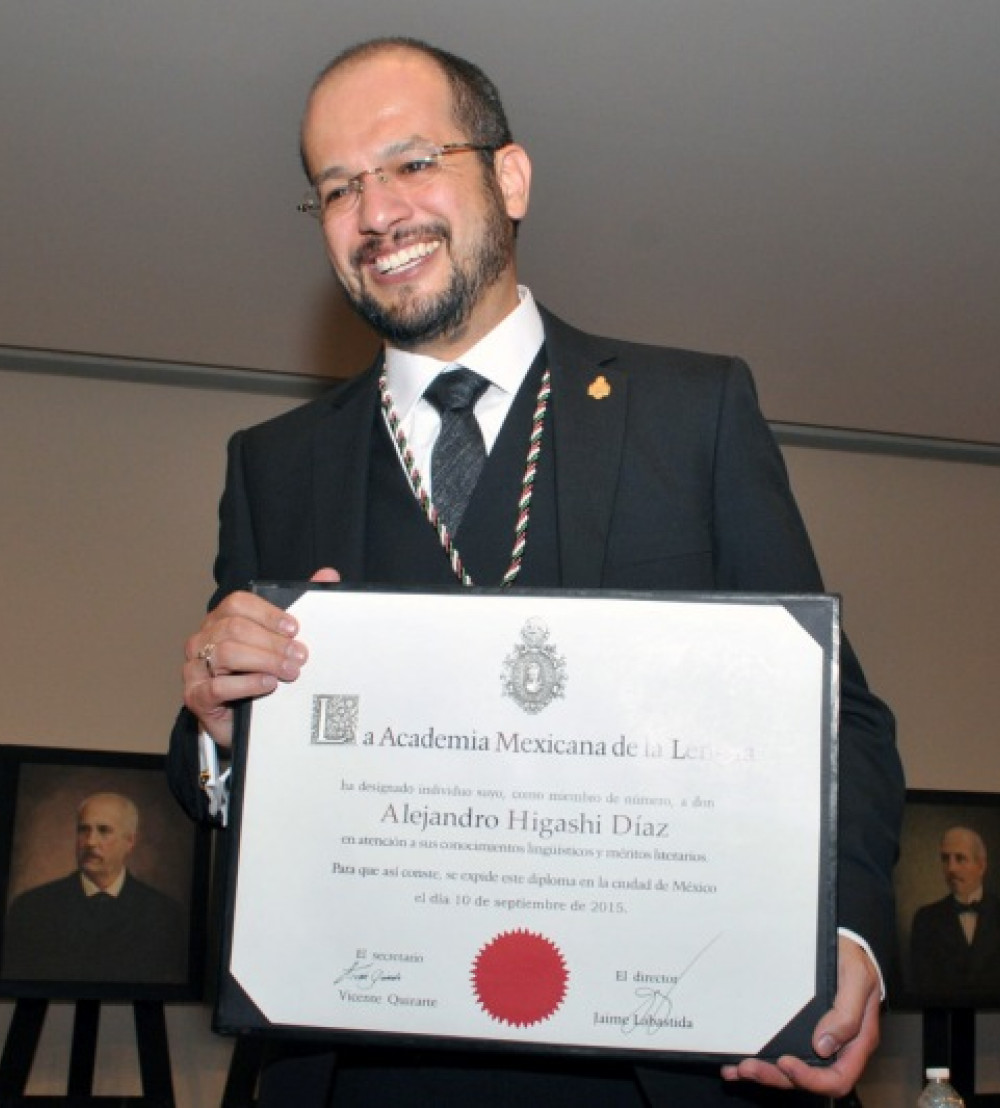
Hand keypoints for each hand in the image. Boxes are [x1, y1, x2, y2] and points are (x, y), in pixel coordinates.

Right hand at [183, 568, 339, 747]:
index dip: (267, 613)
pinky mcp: (195, 696)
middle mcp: (203, 639)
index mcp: (221, 620)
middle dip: (272, 642)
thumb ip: (302, 606)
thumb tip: (328, 574)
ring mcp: (195, 668)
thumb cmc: (262, 676)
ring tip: (289, 671)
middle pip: (234, 628)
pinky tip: (267, 684)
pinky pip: (217, 686)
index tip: (294, 628)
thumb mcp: (283, 642)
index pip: (237, 603)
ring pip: (226, 653)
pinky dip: (246, 684)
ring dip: (263, 661)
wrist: (249, 722)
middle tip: (300, 655)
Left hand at [720, 936, 880, 1098]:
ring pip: (792, 1071)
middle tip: (748, 1067)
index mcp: (855, 1041)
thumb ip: (848, 1013)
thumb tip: (825, 1045)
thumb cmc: (852, 961)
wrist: (842, 944)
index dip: (812, 1079)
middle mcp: (836, 1047)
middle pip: (808, 1078)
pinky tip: (738, 1061)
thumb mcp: (857, 978)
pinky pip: (782, 1050)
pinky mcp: (801, 1031)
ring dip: (765, 1072)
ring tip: (737, 1068)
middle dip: (776, 1076)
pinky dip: (761, 1058)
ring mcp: (817, 1040)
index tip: (786, 1063)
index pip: (838, 1077)